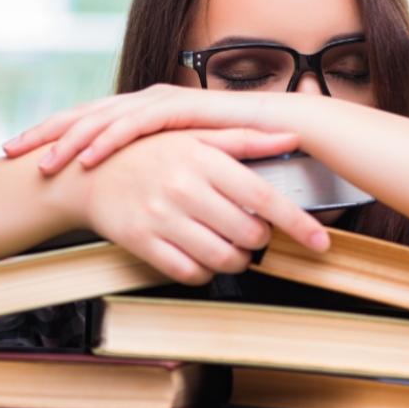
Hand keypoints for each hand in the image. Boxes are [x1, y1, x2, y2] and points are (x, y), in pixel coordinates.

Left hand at [3, 84, 304, 174]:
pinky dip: (107, 140)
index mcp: (143, 113)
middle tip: (10, 150)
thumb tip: (131, 189)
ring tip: (43, 163)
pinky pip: (134, 125)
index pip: (89, 122)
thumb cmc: (234, 151)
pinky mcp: (178, 109)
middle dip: (45, 132)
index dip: (54, 136)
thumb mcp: (185, 164)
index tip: (21, 154)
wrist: (281, 131)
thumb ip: (158, 169)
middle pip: (84, 114)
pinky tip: (86, 156)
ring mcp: (160, 102)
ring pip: (102, 118)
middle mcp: (146, 102)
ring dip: (70, 140)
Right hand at [59, 129, 328, 284]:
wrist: (87, 171)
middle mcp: (183, 188)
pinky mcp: (141, 242)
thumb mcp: (194, 135)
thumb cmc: (149, 151)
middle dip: (260, 242)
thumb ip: (244, 139)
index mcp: (202, 159)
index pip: (263, 197)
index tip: (321, 241)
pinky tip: (202, 257)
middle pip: (247, 234)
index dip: (297, 222)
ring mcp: (160, 217)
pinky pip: (188, 273)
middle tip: (254, 234)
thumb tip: (291, 134)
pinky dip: (204, 272)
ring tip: (231, 248)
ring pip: (221, 259)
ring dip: (237, 261)